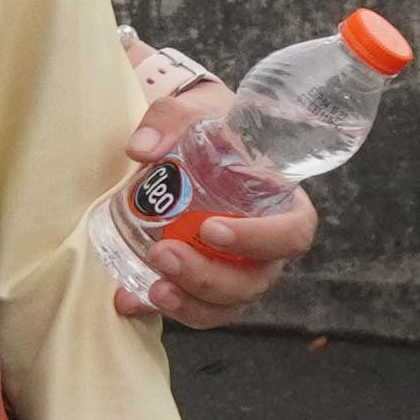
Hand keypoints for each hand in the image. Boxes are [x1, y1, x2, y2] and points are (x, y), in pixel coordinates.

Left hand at [120, 69, 317, 326]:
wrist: (186, 141)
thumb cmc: (206, 127)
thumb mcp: (194, 110)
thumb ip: (170, 120)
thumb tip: (141, 148)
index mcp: (279, 202)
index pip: (292, 232)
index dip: (261, 240)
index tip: (212, 230)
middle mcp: (265, 245)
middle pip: (255, 279)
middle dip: (209, 276)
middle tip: (163, 254)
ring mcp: (236, 269)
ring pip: (227, 304)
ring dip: (191, 304)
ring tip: (152, 288)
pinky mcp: (202, 282)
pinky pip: (190, 307)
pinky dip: (158, 308)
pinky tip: (127, 300)